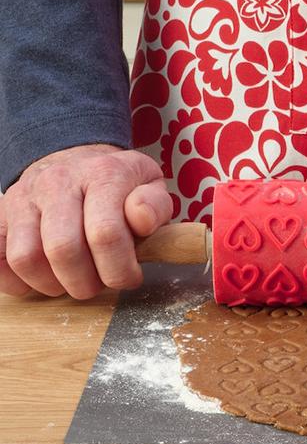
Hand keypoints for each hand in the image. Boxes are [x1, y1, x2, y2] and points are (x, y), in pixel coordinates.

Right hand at [0, 144, 172, 299]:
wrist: (75, 159)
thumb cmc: (117, 185)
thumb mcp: (149, 186)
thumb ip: (154, 206)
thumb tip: (140, 219)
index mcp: (102, 174)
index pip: (106, 234)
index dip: (120, 269)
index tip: (129, 277)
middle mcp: (57, 182)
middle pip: (63, 250)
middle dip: (86, 282)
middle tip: (99, 282)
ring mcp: (23, 198)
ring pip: (26, 258)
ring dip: (52, 284)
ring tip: (72, 280)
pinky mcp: (1, 215)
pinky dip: (19, 281)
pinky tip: (45, 277)